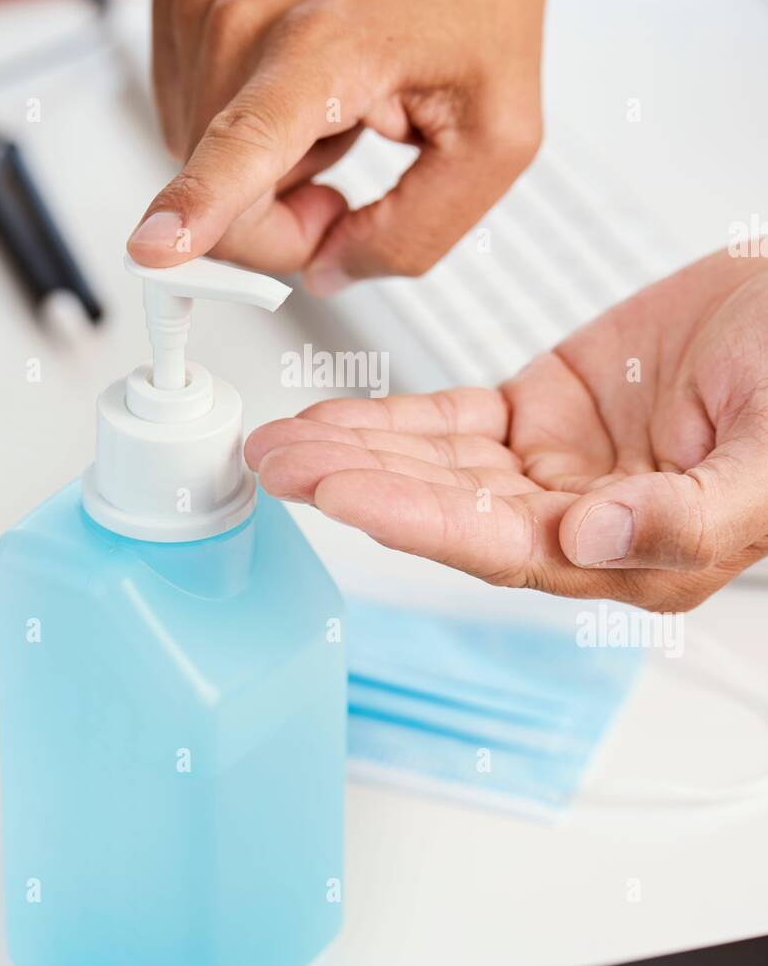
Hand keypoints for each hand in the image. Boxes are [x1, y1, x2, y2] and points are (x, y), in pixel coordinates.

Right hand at [128, 0, 589, 287]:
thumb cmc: (476, 0)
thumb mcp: (496, 140)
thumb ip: (416, 232)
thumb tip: (324, 273)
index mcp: (324, 43)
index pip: (245, 143)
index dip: (196, 208)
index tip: (152, 248)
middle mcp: (241, 15)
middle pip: (224, 200)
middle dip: (287, 218)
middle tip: (356, 155)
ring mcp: (198, 3)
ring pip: (201, 166)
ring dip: (271, 169)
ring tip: (335, 102)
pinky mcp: (178, 1)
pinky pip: (193, 126)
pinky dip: (248, 129)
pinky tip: (301, 84)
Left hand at [246, 250, 767, 610]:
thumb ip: (688, 513)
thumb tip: (588, 535)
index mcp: (637, 553)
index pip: (502, 545)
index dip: (416, 520)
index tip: (341, 492)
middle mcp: (585, 521)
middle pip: (449, 511)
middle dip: (359, 486)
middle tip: (277, 464)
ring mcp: (556, 467)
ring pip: (439, 467)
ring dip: (359, 452)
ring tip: (282, 442)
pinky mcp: (541, 412)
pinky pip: (453, 422)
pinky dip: (392, 419)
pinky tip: (335, 420)